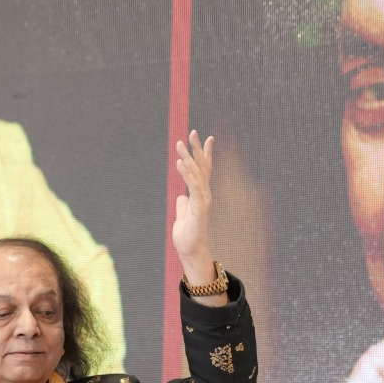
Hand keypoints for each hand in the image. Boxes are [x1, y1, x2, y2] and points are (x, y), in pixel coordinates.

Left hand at [172, 130, 221, 299]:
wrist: (191, 251)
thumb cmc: (187, 236)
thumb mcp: (182, 215)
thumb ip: (182, 204)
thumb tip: (181, 197)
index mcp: (200, 194)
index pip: (203, 169)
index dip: (203, 153)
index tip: (204, 136)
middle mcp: (204, 194)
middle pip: (201, 166)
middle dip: (196, 148)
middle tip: (192, 131)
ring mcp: (202, 199)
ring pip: (196, 173)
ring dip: (187, 157)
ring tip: (179, 144)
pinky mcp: (198, 206)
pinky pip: (192, 186)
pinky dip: (186, 173)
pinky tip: (179, 162)